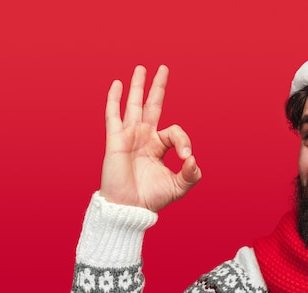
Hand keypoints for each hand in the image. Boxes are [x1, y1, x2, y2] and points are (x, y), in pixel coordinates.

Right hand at [100, 65, 201, 211]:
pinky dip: (114, 99)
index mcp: (158, 147)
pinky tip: (118, 84)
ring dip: (137, 86)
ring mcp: (129, 137)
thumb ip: (191, 174)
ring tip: (141, 68)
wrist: (129, 208)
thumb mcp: (178, 187)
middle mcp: (144, 138)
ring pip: (134, 106)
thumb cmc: (151, 199)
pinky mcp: (115, 141)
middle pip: (152, 106)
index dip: (184, 140)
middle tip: (164, 68)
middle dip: (158, 87)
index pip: (175, 131)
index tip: (187, 157)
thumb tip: (193, 159)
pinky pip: (113, 116)